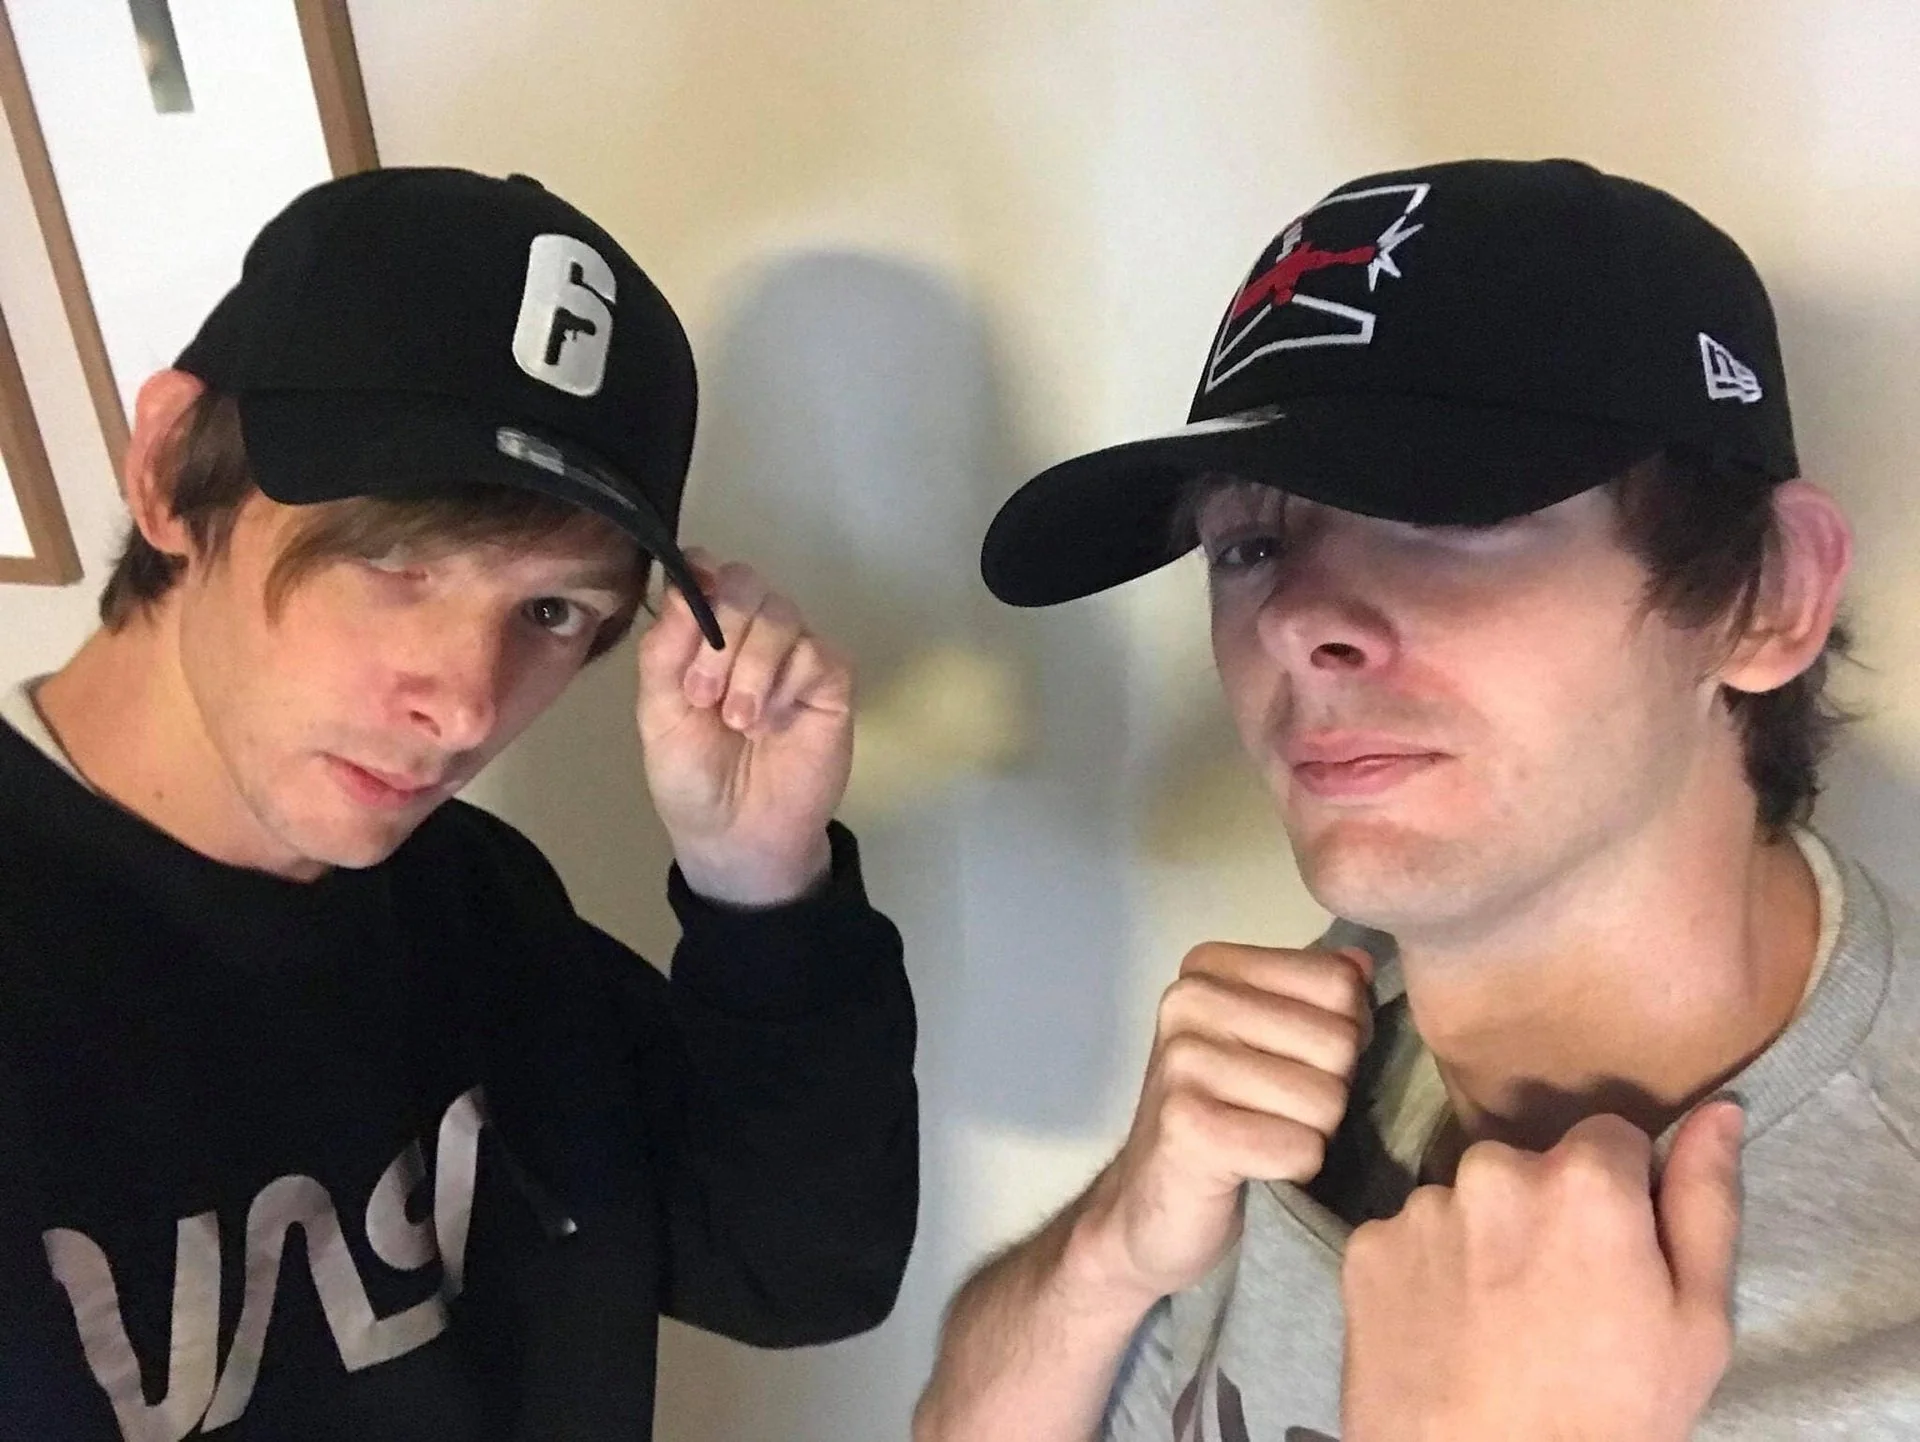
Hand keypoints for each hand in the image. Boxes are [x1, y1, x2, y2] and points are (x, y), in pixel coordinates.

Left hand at [636, 551, 852, 906]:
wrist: (736, 836)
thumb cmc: (692, 776)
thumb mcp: (658, 714)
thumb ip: (664, 650)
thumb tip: (685, 584)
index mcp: (702, 633)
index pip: (705, 572)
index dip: (698, 577)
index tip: (690, 608)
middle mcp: (749, 633)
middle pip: (744, 583)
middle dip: (720, 634)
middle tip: (702, 695)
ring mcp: (793, 654)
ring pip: (780, 615)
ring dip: (751, 667)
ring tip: (738, 721)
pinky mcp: (831, 682)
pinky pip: (816, 654)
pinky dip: (786, 686)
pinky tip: (771, 724)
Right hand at [1077, 943, 1373, 1303]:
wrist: (1152, 1209)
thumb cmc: (1228, 1119)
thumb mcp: (1275, 1043)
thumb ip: (1319, 998)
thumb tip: (1364, 964)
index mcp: (1211, 968)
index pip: (1338, 983)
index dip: (1345, 1034)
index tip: (1297, 1065)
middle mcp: (1189, 1000)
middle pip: (1339, 1042)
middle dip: (1329, 1092)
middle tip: (1277, 1112)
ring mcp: (1183, 1061)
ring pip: (1326, 1100)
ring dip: (1312, 1136)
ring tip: (1264, 1138)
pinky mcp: (1187, 1125)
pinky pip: (1300, 1148)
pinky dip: (1292, 1170)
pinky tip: (1251, 1170)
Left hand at [1340, 1101, 1744, 1441]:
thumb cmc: (1611, 1417)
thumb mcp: (1697, 1325)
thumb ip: (1705, 1201)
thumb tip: (1718, 1110)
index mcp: (1582, 1180)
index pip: (1611, 1138)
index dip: (1622, 1195)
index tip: (1617, 1254)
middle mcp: (1491, 1170)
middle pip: (1531, 1167)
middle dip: (1547, 1213)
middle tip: (1558, 1303)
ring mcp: (1419, 1208)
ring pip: (1467, 1203)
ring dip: (1484, 1242)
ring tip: (1498, 1328)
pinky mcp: (1364, 1247)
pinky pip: (1410, 1239)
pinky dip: (1428, 1274)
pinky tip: (1447, 1334)